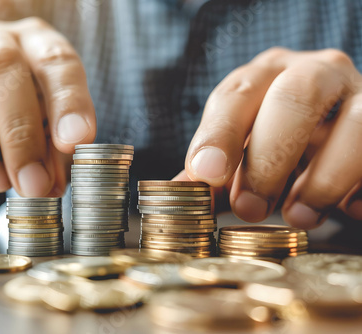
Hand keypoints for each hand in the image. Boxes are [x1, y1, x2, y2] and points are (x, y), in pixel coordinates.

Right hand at [0, 17, 95, 197]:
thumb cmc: (21, 124)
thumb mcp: (47, 134)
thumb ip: (53, 154)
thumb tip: (51, 184)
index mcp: (33, 45)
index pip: (55, 61)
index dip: (68, 101)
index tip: (73, 142)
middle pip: (0, 66)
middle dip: (20, 133)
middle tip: (32, 182)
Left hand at [177, 47, 361, 228]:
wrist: (336, 125)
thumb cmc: (280, 136)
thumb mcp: (245, 144)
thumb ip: (216, 168)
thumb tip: (181, 192)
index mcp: (267, 74)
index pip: (237, 95)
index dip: (219, 135)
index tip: (207, 174)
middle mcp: (316, 72)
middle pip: (294, 99)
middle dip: (268, 160)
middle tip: (250, 208)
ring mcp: (361, 94)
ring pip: (356, 125)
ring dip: (323, 180)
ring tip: (299, 215)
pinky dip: (360, 189)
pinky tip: (347, 209)